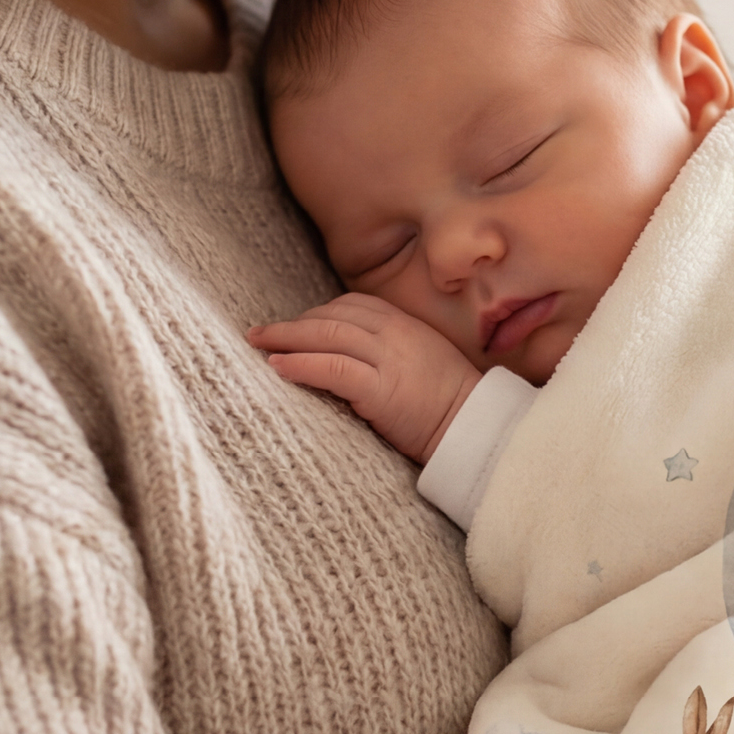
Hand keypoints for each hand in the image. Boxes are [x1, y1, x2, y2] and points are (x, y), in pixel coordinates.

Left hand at [247, 293, 481, 462]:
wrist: (475, 428)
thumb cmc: (450, 402)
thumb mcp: (422, 360)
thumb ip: (392, 350)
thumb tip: (355, 355)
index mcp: (405, 323)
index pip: (350, 305)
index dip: (316, 313)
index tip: (293, 325)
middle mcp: (394, 333)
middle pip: (332, 316)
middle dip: (292, 323)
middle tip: (260, 332)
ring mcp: (388, 358)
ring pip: (326, 336)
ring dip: (286, 338)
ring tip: (258, 345)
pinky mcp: (380, 388)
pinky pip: (332, 368)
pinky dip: (302, 364)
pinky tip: (279, 367)